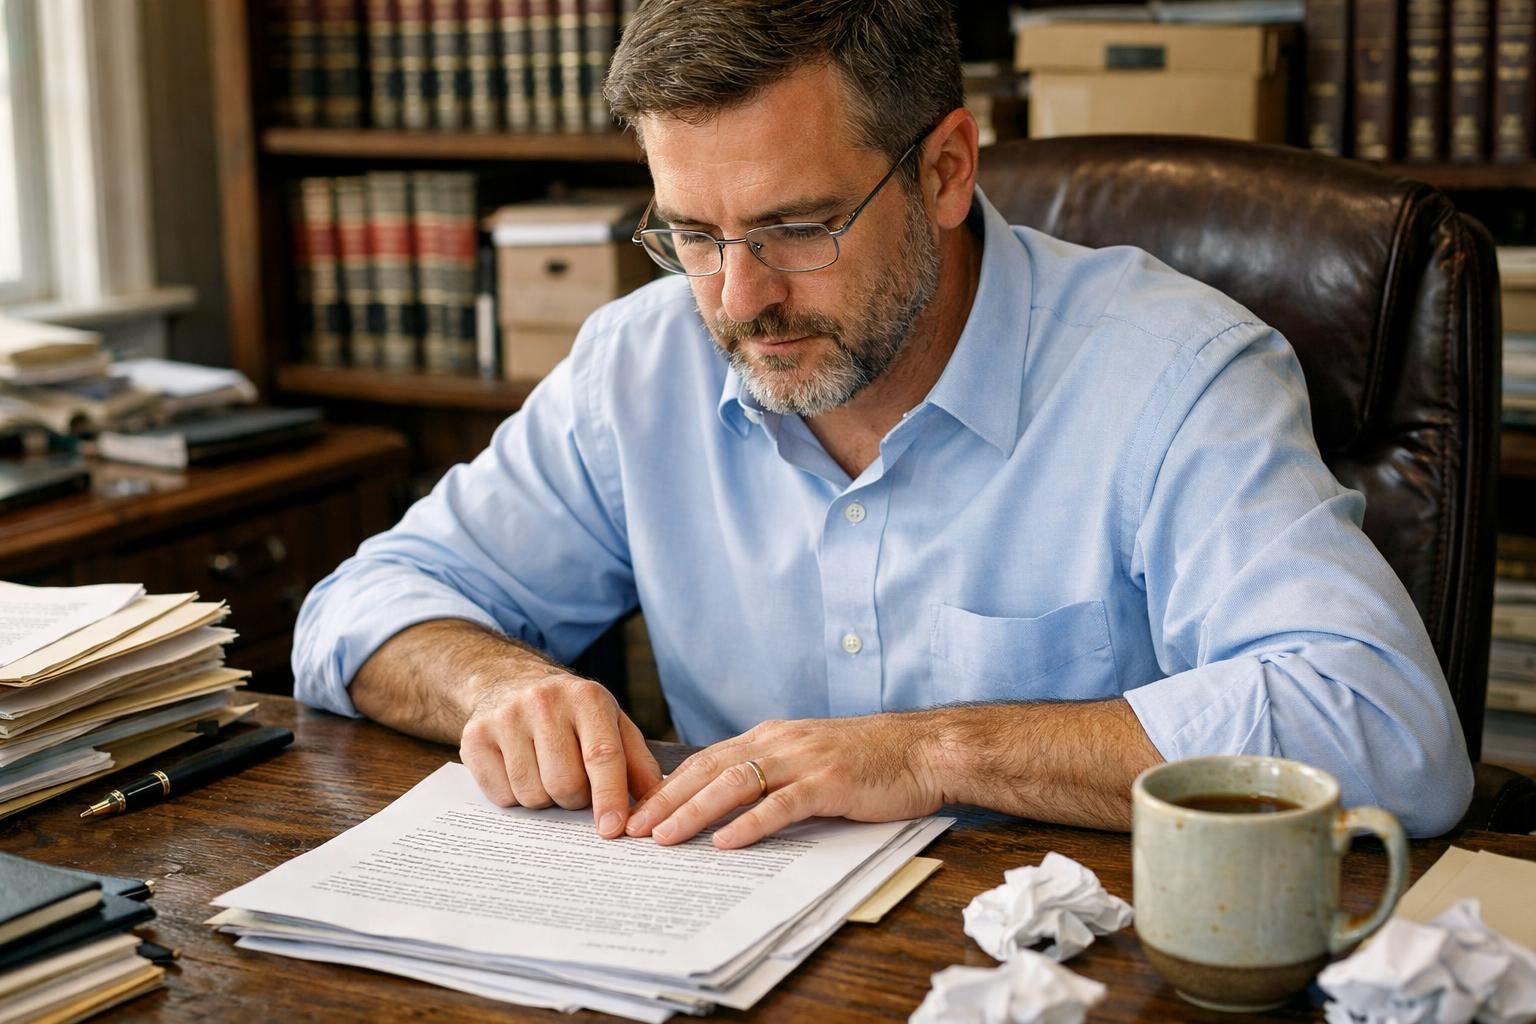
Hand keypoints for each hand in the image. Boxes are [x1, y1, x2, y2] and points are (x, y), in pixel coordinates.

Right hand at [458, 669, 661, 838]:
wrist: (509, 683)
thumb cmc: (572, 714)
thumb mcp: (612, 724)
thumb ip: (636, 763)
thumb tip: (654, 805)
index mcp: (586, 697)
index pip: (602, 755)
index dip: (609, 797)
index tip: (613, 829)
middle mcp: (544, 702)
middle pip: (565, 783)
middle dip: (575, 799)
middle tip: (575, 784)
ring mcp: (505, 718)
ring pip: (532, 795)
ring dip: (545, 799)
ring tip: (546, 772)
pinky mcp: (474, 738)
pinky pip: (501, 796)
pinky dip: (515, 797)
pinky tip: (520, 770)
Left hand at [624, 714, 943, 848]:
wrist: (924, 749)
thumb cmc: (870, 760)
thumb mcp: (810, 758)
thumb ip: (772, 773)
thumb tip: (729, 806)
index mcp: (771, 737)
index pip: (706, 761)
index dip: (668, 786)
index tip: (637, 812)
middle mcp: (779, 742)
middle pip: (709, 770)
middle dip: (666, 800)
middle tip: (631, 829)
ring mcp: (804, 761)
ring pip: (735, 783)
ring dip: (694, 812)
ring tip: (664, 837)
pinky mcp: (830, 782)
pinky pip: (782, 804)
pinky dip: (751, 823)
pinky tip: (727, 842)